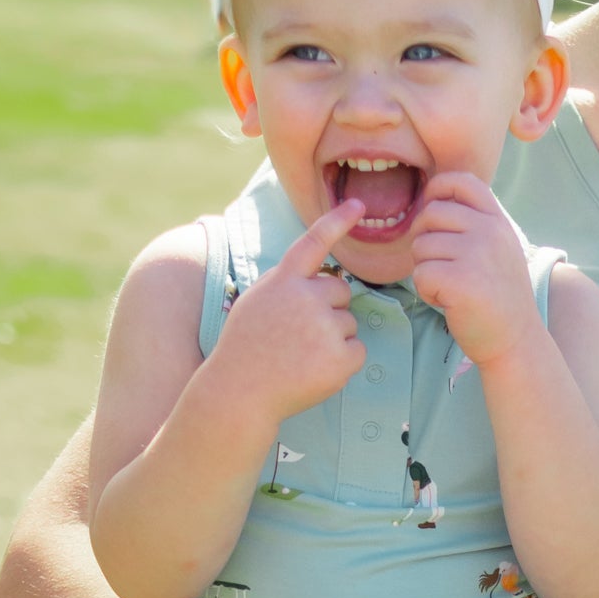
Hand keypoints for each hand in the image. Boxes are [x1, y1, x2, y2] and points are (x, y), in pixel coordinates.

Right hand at [207, 197, 365, 416]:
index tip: (358, 205)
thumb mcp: (257, 302)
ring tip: (299, 356)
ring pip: (349, 323)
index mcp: (283, 280)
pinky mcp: (341, 357)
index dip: (337, 221)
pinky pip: (357, 351)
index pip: (314, 242)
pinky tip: (313, 370)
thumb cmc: (246, 348)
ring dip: (332, 338)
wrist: (239, 392)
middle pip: (341, 290)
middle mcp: (306, 297)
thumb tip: (327, 281)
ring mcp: (325, 327)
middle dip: (329, 308)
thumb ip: (288, 286)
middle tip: (298, 334)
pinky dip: (342, 362)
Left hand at [405, 173, 544, 369]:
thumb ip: (475, 221)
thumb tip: (432, 200)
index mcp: (497, 220)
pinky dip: (427, 291)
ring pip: (420, 246)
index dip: (437, 190)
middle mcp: (489, 231)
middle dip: (425, 240)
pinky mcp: (460, 280)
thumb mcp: (498, 247)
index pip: (460, 180)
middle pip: (430, 213)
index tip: (434, 215)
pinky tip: (448, 301)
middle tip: (442, 265)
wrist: (515, 339)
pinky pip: (420, 273)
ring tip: (451, 286)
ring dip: (426, 269)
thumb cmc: (499, 295)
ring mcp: (476, 254)